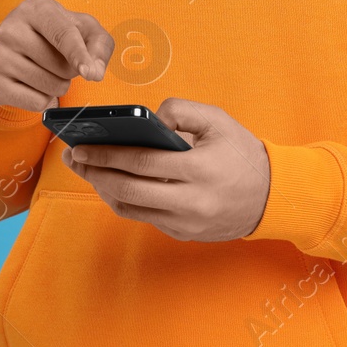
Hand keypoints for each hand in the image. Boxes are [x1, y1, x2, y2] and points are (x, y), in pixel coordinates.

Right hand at [0, 0, 114, 111]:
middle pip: (60, 66)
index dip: (78, 54)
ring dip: (59, 85)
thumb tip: (95, 72)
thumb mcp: (82, 28)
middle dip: (70, 70)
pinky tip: (34, 84)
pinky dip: (45, 99)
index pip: (62, 34)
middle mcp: (12, 30)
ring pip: (50, 86)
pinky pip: (37, 103)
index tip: (89, 72)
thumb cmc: (55, 33)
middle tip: (58, 58)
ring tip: (46, 70)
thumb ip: (99, 45)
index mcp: (36, 9)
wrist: (14, 42)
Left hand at [61, 97, 271, 241]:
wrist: (273, 197)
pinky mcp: (184, 234)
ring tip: (86, 169)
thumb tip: (146, 118)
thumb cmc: (242, 153)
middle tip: (73, 158)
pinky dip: (123, 201)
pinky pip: (144, 218)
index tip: (81, 146)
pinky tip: (110, 183)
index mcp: (199, 169)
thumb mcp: (217, 120)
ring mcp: (187, 223)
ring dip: (103, 189)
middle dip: (94, 173)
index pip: (142, 163)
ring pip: (131, 209)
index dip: (107, 155)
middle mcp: (191, 202)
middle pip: (129, 190)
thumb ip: (180, 111)